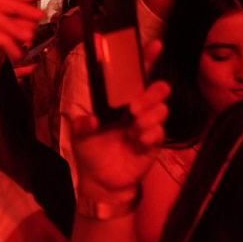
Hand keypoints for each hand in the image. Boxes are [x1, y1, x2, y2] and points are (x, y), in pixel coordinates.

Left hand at [71, 80, 171, 197]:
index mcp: (120, 106)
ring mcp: (146, 128)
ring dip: (150, 116)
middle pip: (156, 96)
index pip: (136, 86)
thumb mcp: (80, 137)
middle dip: (152, 95)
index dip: (147, 73)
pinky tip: (139, 140)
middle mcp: (137, 113)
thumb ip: (82, 126)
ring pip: (161, 112)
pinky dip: (152, 135)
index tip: (151, 62)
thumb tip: (91, 119)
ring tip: (134, 127)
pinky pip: (160, 134)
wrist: (100, 179)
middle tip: (134, 108)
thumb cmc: (91, 151)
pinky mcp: (153, 146)